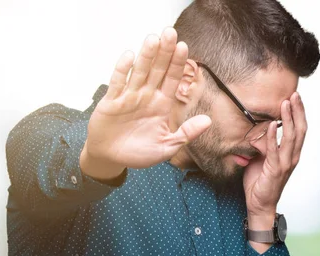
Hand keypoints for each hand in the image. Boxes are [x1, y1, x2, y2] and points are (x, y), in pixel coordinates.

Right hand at [81, 27, 210, 179]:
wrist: (111, 158)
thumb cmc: (139, 153)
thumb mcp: (167, 146)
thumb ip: (186, 134)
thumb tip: (208, 121)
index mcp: (162, 106)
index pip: (173, 80)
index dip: (178, 64)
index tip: (184, 47)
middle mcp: (147, 97)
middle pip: (157, 70)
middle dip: (164, 52)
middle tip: (170, 33)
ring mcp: (129, 97)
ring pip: (139, 72)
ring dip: (146, 56)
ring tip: (154, 39)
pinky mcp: (111, 101)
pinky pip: (118, 82)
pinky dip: (123, 70)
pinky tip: (129, 56)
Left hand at [243, 92, 306, 217]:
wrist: (259, 204)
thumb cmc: (260, 181)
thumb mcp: (261, 157)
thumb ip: (263, 143)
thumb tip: (257, 129)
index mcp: (292, 153)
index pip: (300, 129)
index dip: (299, 112)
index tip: (295, 96)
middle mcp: (292, 157)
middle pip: (300, 129)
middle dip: (298, 110)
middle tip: (294, 94)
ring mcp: (285, 164)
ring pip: (291, 137)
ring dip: (288, 119)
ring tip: (285, 103)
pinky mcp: (275, 170)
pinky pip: (275, 150)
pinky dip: (274, 136)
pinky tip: (273, 124)